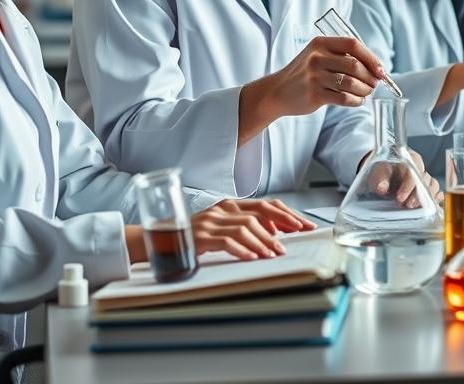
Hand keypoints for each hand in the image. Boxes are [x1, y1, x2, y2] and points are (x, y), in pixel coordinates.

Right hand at [124, 198, 315, 262]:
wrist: (160, 240)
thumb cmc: (194, 237)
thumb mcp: (223, 229)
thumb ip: (245, 228)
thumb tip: (275, 234)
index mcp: (231, 205)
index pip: (266, 206)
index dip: (287, 215)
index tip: (304, 225)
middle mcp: (223, 209)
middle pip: (260, 213)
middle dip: (283, 225)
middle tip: (296, 238)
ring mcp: (211, 221)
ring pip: (245, 227)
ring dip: (264, 242)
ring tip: (274, 253)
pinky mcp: (200, 235)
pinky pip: (227, 241)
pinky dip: (243, 249)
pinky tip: (253, 257)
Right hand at [250, 36, 383, 121]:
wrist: (276, 92)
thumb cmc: (304, 75)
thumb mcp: (318, 57)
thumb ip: (341, 57)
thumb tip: (375, 68)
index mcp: (321, 43)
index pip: (353, 44)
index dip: (371, 57)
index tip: (380, 70)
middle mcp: (317, 57)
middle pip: (355, 65)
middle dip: (370, 77)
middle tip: (374, 84)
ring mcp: (314, 76)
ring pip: (351, 83)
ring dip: (364, 90)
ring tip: (366, 93)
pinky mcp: (314, 94)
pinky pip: (344, 98)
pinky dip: (356, 101)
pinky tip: (357, 101)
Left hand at [358, 148, 442, 207]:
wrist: (382, 178)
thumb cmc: (382, 173)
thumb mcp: (378, 174)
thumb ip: (380, 179)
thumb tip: (382, 187)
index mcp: (408, 159)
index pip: (413, 170)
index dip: (408, 184)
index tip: (400, 197)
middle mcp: (419, 168)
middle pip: (424, 179)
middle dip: (417, 194)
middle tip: (408, 205)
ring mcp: (424, 179)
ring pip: (432, 185)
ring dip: (426, 198)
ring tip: (415, 207)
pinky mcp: (427, 189)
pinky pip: (436, 193)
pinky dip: (434, 199)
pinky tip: (431, 205)